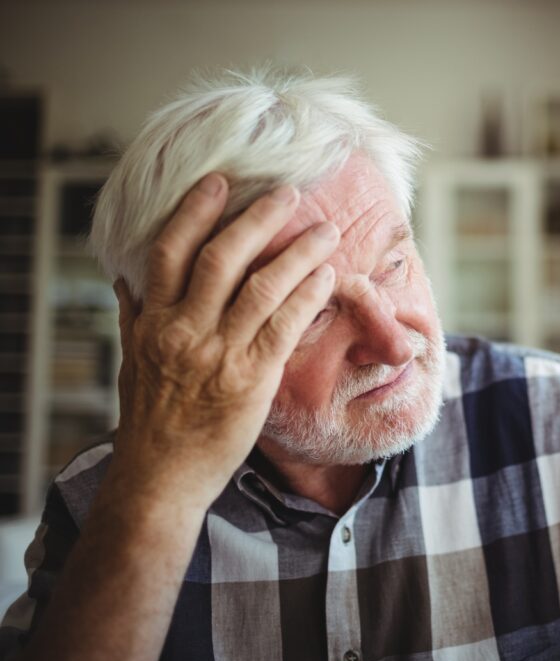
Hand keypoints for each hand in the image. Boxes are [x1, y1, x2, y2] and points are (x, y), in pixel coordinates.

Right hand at [109, 174, 337, 507]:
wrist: (164, 475)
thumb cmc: (151, 417)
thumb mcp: (133, 359)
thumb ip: (135, 314)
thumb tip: (129, 275)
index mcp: (154, 321)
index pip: (170, 252)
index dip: (194, 212)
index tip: (219, 182)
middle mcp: (184, 332)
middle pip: (222, 259)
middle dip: (257, 220)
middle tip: (288, 194)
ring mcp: (219, 355)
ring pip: (261, 288)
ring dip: (297, 253)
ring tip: (324, 232)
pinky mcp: (252, 380)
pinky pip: (284, 328)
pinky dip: (307, 297)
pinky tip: (326, 278)